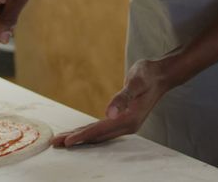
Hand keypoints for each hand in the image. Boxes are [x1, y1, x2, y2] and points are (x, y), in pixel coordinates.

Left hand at [50, 58, 172, 147]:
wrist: (161, 75)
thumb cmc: (148, 75)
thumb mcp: (135, 82)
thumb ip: (122, 98)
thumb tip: (109, 112)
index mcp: (129, 119)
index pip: (100, 130)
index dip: (82, 136)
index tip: (66, 141)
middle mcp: (127, 125)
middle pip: (97, 136)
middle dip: (77, 139)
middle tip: (56, 143)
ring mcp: (126, 124)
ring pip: (99, 134)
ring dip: (82, 137)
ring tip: (64, 140)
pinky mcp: (124, 120)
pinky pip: (103, 129)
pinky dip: (90, 132)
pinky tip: (81, 132)